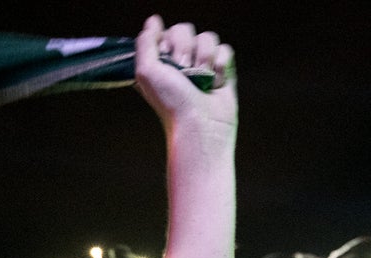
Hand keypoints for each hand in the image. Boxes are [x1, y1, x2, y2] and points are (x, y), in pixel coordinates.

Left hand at [134, 16, 236, 131]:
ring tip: (202, 80)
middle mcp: (181, 61)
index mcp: (161, 61)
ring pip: (208, 37)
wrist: (199, 125)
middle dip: (185, 48)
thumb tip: (153, 20)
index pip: (167, 31)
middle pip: (186, 29)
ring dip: (204, 58)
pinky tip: (216, 83)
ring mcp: (203, 65)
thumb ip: (145, 42)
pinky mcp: (223, 70)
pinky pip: (225, 49)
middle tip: (184, 71)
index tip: (166, 58)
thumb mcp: (146, 71)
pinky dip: (221, 65)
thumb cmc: (171, 102)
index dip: (168, 42)